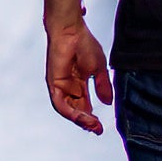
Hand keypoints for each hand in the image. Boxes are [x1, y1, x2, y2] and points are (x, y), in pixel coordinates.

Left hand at [45, 19, 111, 133]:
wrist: (71, 30)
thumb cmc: (84, 44)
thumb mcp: (98, 69)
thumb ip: (103, 86)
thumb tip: (107, 102)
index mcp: (79, 84)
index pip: (84, 106)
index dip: (92, 118)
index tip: (101, 128)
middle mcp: (69, 88)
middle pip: (76, 111)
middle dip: (87, 122)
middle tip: (97, 130)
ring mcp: (60, 87)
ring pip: (68, 110)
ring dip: (79, 120)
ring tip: (91, 125)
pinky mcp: (53, 84)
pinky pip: (60, 104)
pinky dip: (70, 112)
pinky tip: (81, 117)